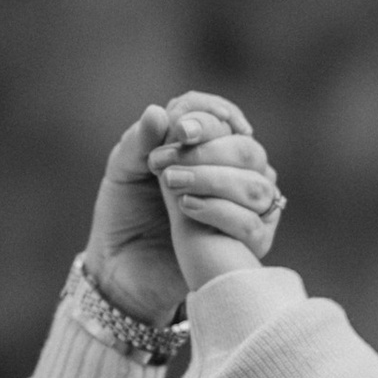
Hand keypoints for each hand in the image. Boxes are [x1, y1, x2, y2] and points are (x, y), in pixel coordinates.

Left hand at [84, 91, 273, 323]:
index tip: (179, 130)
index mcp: (210, 146)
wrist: (121, 266)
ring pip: (256, 183)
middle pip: (247, 148)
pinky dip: (220, 211)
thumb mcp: (123, 170)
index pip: (224, 120)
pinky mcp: (250, 243)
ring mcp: (248, 208)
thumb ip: (140, 142)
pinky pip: (252, 223)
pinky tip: (186, 207)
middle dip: (208, 149)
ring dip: (214, 178)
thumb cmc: (125, 212)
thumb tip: (158, 111)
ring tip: (171, 182)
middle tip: (163, 160)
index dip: (206, 120)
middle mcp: (237, 172)